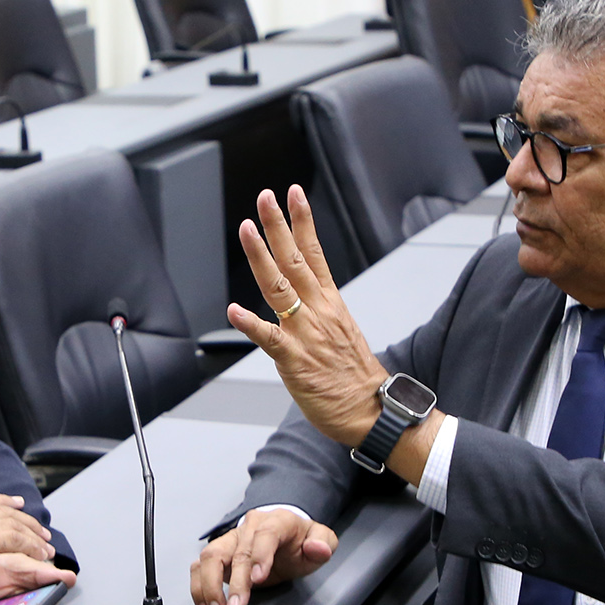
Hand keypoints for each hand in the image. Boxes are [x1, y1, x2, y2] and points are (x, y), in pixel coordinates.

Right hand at [0, 494, 56, 604]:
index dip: (2, 502)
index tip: (16, 503)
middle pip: (2, 510)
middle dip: (25, 519)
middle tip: (41, 529)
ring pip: (12, 523)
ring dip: (33, 535)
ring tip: (46, 546)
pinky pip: (15, 539)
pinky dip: (30, 546)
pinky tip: (39, 554)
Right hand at [190, 506, 338, 604]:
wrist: (283, 534)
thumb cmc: (299, 540)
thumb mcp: (321, 539)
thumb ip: (323, 543)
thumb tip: (317, 548)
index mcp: (277, 521)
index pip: (266, 534)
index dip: (260, 555)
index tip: (258, 579)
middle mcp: (250, 528)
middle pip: (237, 551)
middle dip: (236, 582)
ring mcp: (231, 540)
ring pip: (210, 556)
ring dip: (209, 585)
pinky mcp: (219, 553)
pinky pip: (200, 566)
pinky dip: (199, 587)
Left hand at [228, 186, 391, 447]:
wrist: (371, 410)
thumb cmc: (354, 377)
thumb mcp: (341, 331)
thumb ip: (320, 311)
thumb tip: (303, 301)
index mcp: (330, 303)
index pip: (315, 252)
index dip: (303, 221)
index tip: (294, 194)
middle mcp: (318, 311)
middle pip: (295, 259)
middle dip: (278, 225)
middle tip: (265, 197)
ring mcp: (305, 333)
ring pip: (279, 287)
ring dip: (261, 256)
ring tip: (247, 229)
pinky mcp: (294, 359)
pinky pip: (268, 338)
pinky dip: (250, 323)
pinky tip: (234, 309)